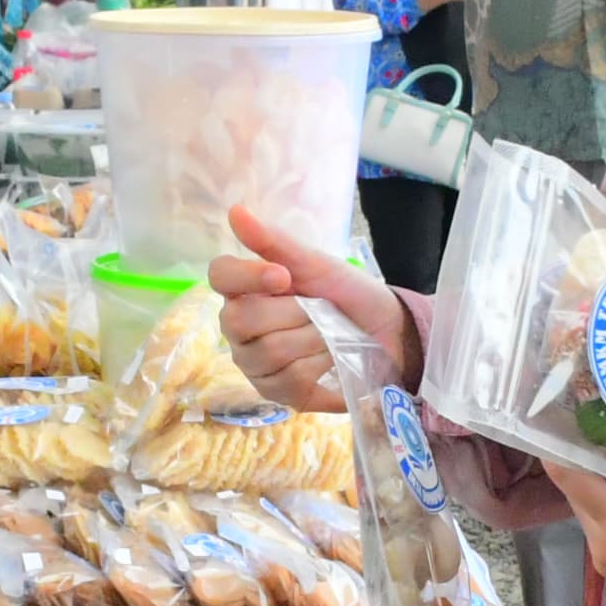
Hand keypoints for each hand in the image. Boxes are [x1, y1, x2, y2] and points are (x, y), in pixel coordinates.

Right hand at [210, 204, 408, 411]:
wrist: (385, 331)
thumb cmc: (345, 294)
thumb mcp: (316, 264)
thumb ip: (275, 242)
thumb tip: (235, 211)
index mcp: (245, 289)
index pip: (219, 276)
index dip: (247, 276)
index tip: (284, 276)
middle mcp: (240, 329)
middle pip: (240, 320)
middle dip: (292, 312)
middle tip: (319, 309)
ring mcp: (255, 364)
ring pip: (269, 352)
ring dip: (312, 339)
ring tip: (329, 333)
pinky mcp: (277, 393)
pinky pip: (290, 380)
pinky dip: (320, 365)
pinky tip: (331, 358)